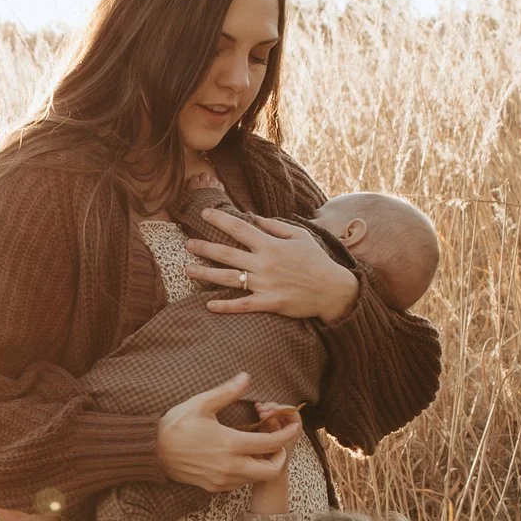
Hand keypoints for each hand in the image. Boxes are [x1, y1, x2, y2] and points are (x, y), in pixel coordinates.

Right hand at [156, 379, 301, 492]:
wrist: (151, 452)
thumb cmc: (175, 425)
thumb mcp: (201, 404)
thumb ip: (227, 392)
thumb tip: (246, 377)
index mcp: (230, 444)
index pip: (271, 443)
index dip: (287, 434)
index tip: (292, 425)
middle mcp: (230, 466)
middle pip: (271, 470)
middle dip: (280, 457)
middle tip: (277, 443)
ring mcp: (222, 480)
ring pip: (257, 478)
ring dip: (264, 465)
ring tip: (260, 448)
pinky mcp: (214, 487)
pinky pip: (241, 483)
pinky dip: (248, 472)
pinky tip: (242, 457)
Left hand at [188, 204, 358, 322]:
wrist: (333, 289)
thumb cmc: (317, 261)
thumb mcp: (300, 236)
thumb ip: (275, 226)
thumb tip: (254, 217)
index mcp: (271, 245)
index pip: (239, 228)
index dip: (219, 220)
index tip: (204, 214)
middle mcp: (264, 263)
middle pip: (226, 253)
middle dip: (204, 247)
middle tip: (186, 244)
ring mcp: (265, 284)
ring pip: (228, 278)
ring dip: (204, 274)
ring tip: (186, 270)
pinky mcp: (269, 303)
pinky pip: (243, 305)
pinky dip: (225, 306)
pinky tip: (209, 306)